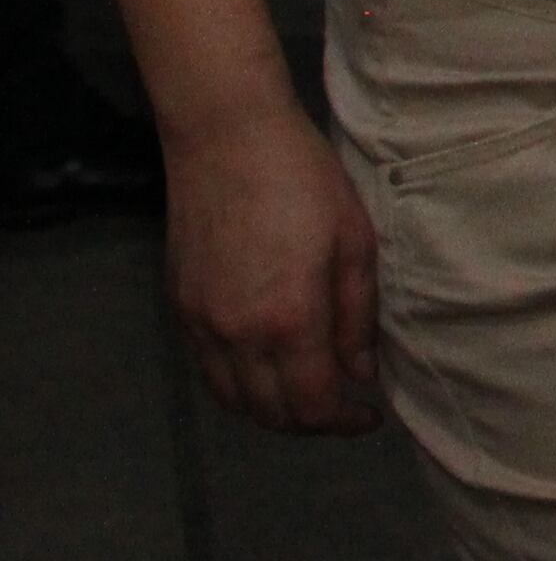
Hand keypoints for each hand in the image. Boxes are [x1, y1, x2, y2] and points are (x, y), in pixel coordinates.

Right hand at [165, 98, 379, 433]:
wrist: (227, 137)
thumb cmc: (304, 179)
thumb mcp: (355, 242)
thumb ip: (358, 316)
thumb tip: (362, 371)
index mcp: (288, 319)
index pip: (313, 403)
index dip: (345, 421)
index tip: (370, 416)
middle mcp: (235, 333)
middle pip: (269, 413)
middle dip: (311, 423)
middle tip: (344, 411)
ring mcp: (200, 321)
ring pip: (232, 399)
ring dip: (272, 411)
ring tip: (310, 396)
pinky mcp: (180, 305)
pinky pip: (208, 369)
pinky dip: (239, 386)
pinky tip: (269, 369)